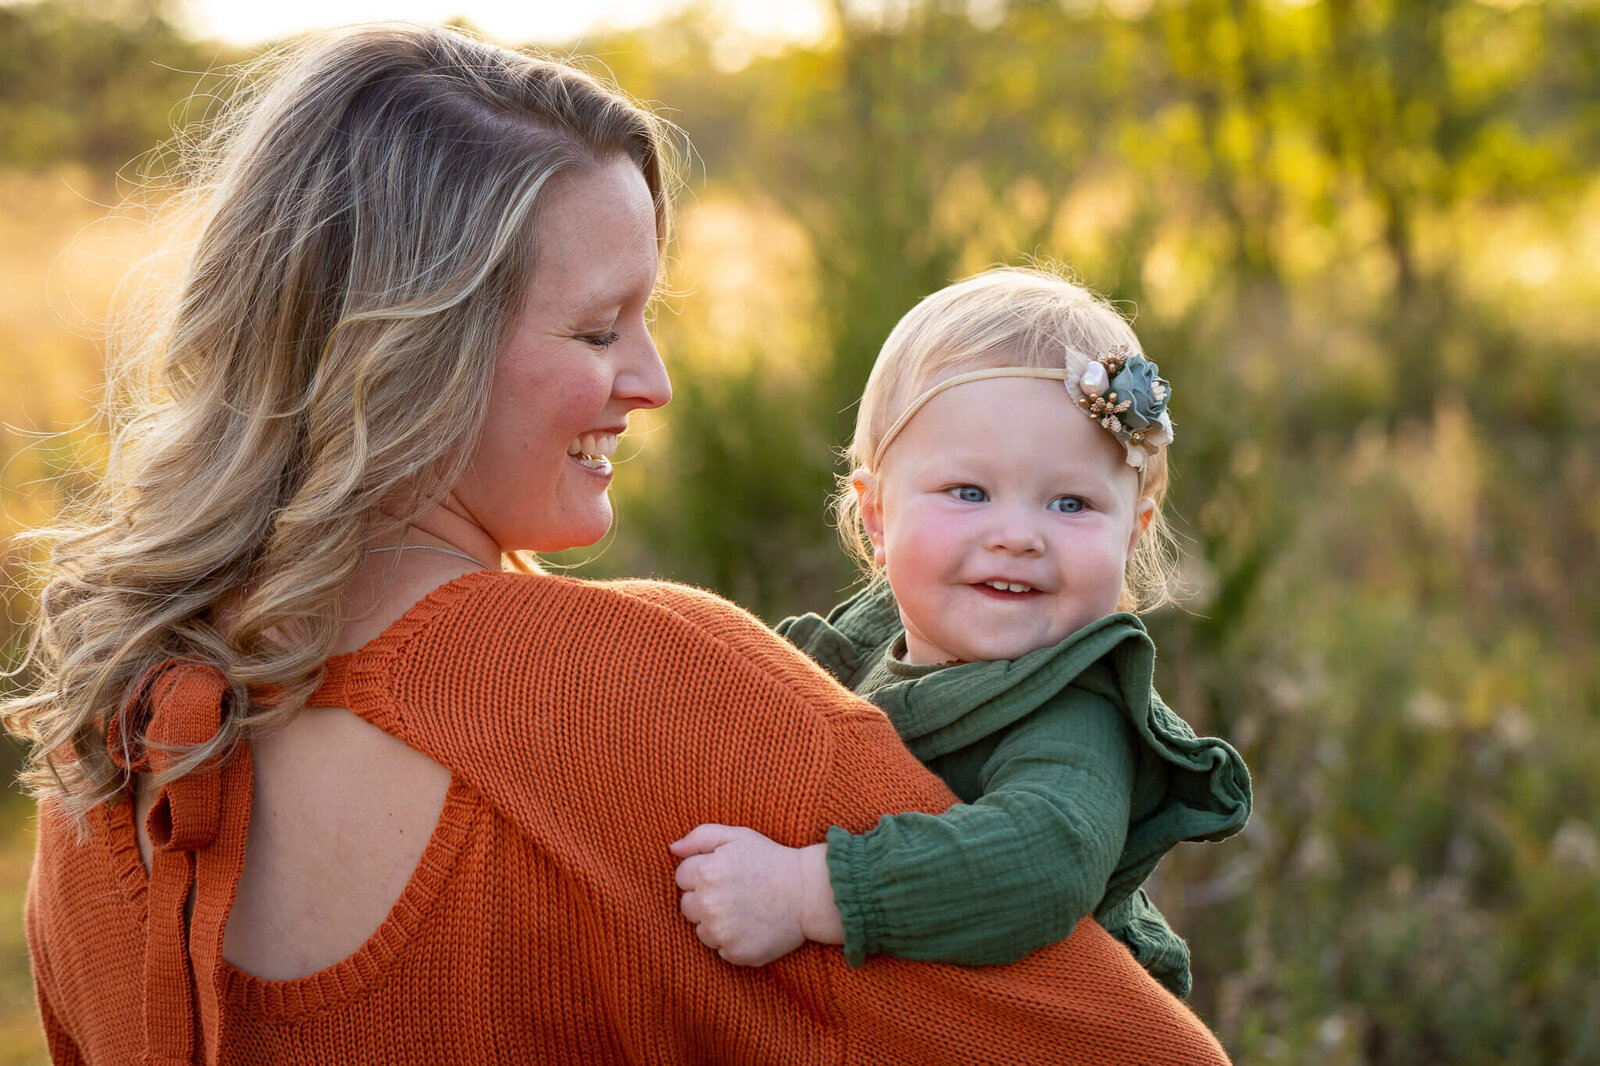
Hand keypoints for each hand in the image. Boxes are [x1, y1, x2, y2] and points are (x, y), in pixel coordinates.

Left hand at [670, 824, 838, 966]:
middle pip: (686, 905)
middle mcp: (709, 904)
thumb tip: (672, 849)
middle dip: (704, 898)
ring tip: (743, 908)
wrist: (808, 893)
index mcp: (706, 872)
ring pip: (699, 929)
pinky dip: (730, 939)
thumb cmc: (771, 860)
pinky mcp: (735, 953)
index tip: (725, 873)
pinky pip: (719, 948)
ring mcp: (721, 931)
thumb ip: (701, 837)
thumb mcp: (738, 836)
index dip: (703, 872)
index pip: (681, 876)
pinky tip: (750, 925)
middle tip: (734, 891)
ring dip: (714, 921)